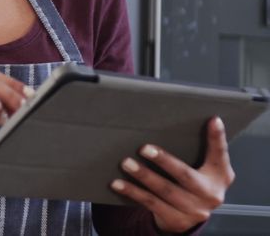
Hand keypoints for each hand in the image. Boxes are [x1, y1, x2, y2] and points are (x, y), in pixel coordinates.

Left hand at [110, 116, 234, 233]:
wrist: (190, 218)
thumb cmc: (193, 183)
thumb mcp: (203, 168)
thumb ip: (199, 150)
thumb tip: (183, 121)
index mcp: (220, 176)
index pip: (220, 154)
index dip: (217, 138)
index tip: (213, 120)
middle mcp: (211, 194)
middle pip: (185, 175)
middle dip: (164, 161)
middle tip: (144, 148)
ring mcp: (194, 210)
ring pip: (165, 190)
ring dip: (143, 176)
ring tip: (126, 163)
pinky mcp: (177, 220)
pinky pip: (151, 203)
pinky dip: (133, 192)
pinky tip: (118, 183)